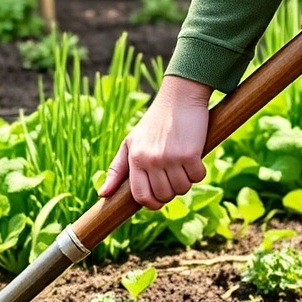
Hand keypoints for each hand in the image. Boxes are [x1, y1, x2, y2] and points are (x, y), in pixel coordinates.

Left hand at [98, 76, 210, 209]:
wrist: (179, 97)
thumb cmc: (154, 122)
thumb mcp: (131, 143)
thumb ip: (117, 169)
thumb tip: (103, 195)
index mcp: (135, 158)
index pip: (141, 196)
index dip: (152, 204)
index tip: (159, 200)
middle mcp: (151, 160)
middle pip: (164, 195)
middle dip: (171, 191)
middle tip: (174, 176)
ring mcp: (170, 158)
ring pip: (182, 189)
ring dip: (186, 182)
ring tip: (183, 165)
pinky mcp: (190, 154)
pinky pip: (197, 177)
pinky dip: (198, 172)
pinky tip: (194, 158)